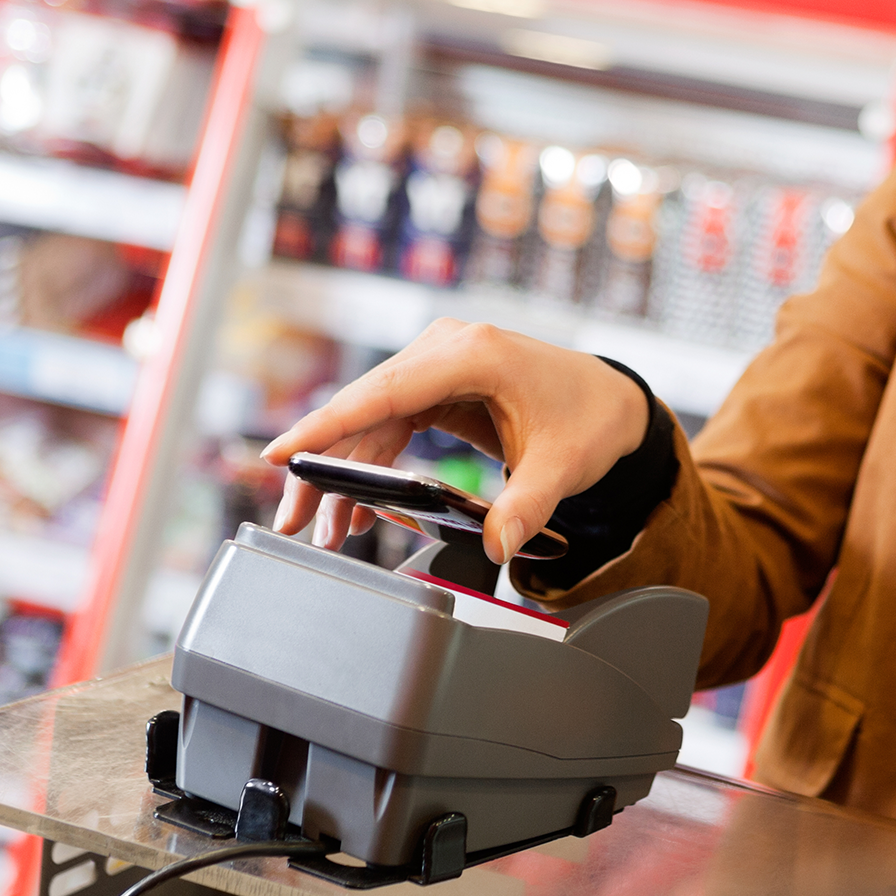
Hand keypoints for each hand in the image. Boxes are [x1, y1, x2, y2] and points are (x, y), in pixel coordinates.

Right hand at [260, 319, 648, 561]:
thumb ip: (528, 505)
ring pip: (369, 422)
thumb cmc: (590, 416)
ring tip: (325, 531)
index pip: (384, 391)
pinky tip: (358, 511)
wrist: (611, 400)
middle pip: (364, 408)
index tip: (283, 453)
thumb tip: (499, 546)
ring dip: (344, 475)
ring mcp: (437, 366)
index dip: (328, 425)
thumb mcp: (564, 463)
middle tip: (294, 520)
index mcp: (472, 353)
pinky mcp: (437, 388)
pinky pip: (389, 426)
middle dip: (323, 466)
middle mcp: (445, 350)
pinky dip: (371, 467)